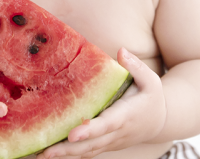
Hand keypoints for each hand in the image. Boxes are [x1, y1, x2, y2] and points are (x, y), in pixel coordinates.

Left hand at [37, 48, 166, 158]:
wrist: (161, 122)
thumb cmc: (152, 97)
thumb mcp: (150, 80)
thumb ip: (135, 66)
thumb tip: (121, 51)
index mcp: (126, 115)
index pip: (106, 124)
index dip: (89, 130)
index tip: (72, 134)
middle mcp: (116, 133)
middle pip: (90, 144)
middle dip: (67, 150)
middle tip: (44, 151)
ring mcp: (110, 142)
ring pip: (86, 152)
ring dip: (63, 155)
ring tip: (38, 154)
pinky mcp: (105, 145)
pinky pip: (86, 152)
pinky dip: (69, 154)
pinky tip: (49, 152)